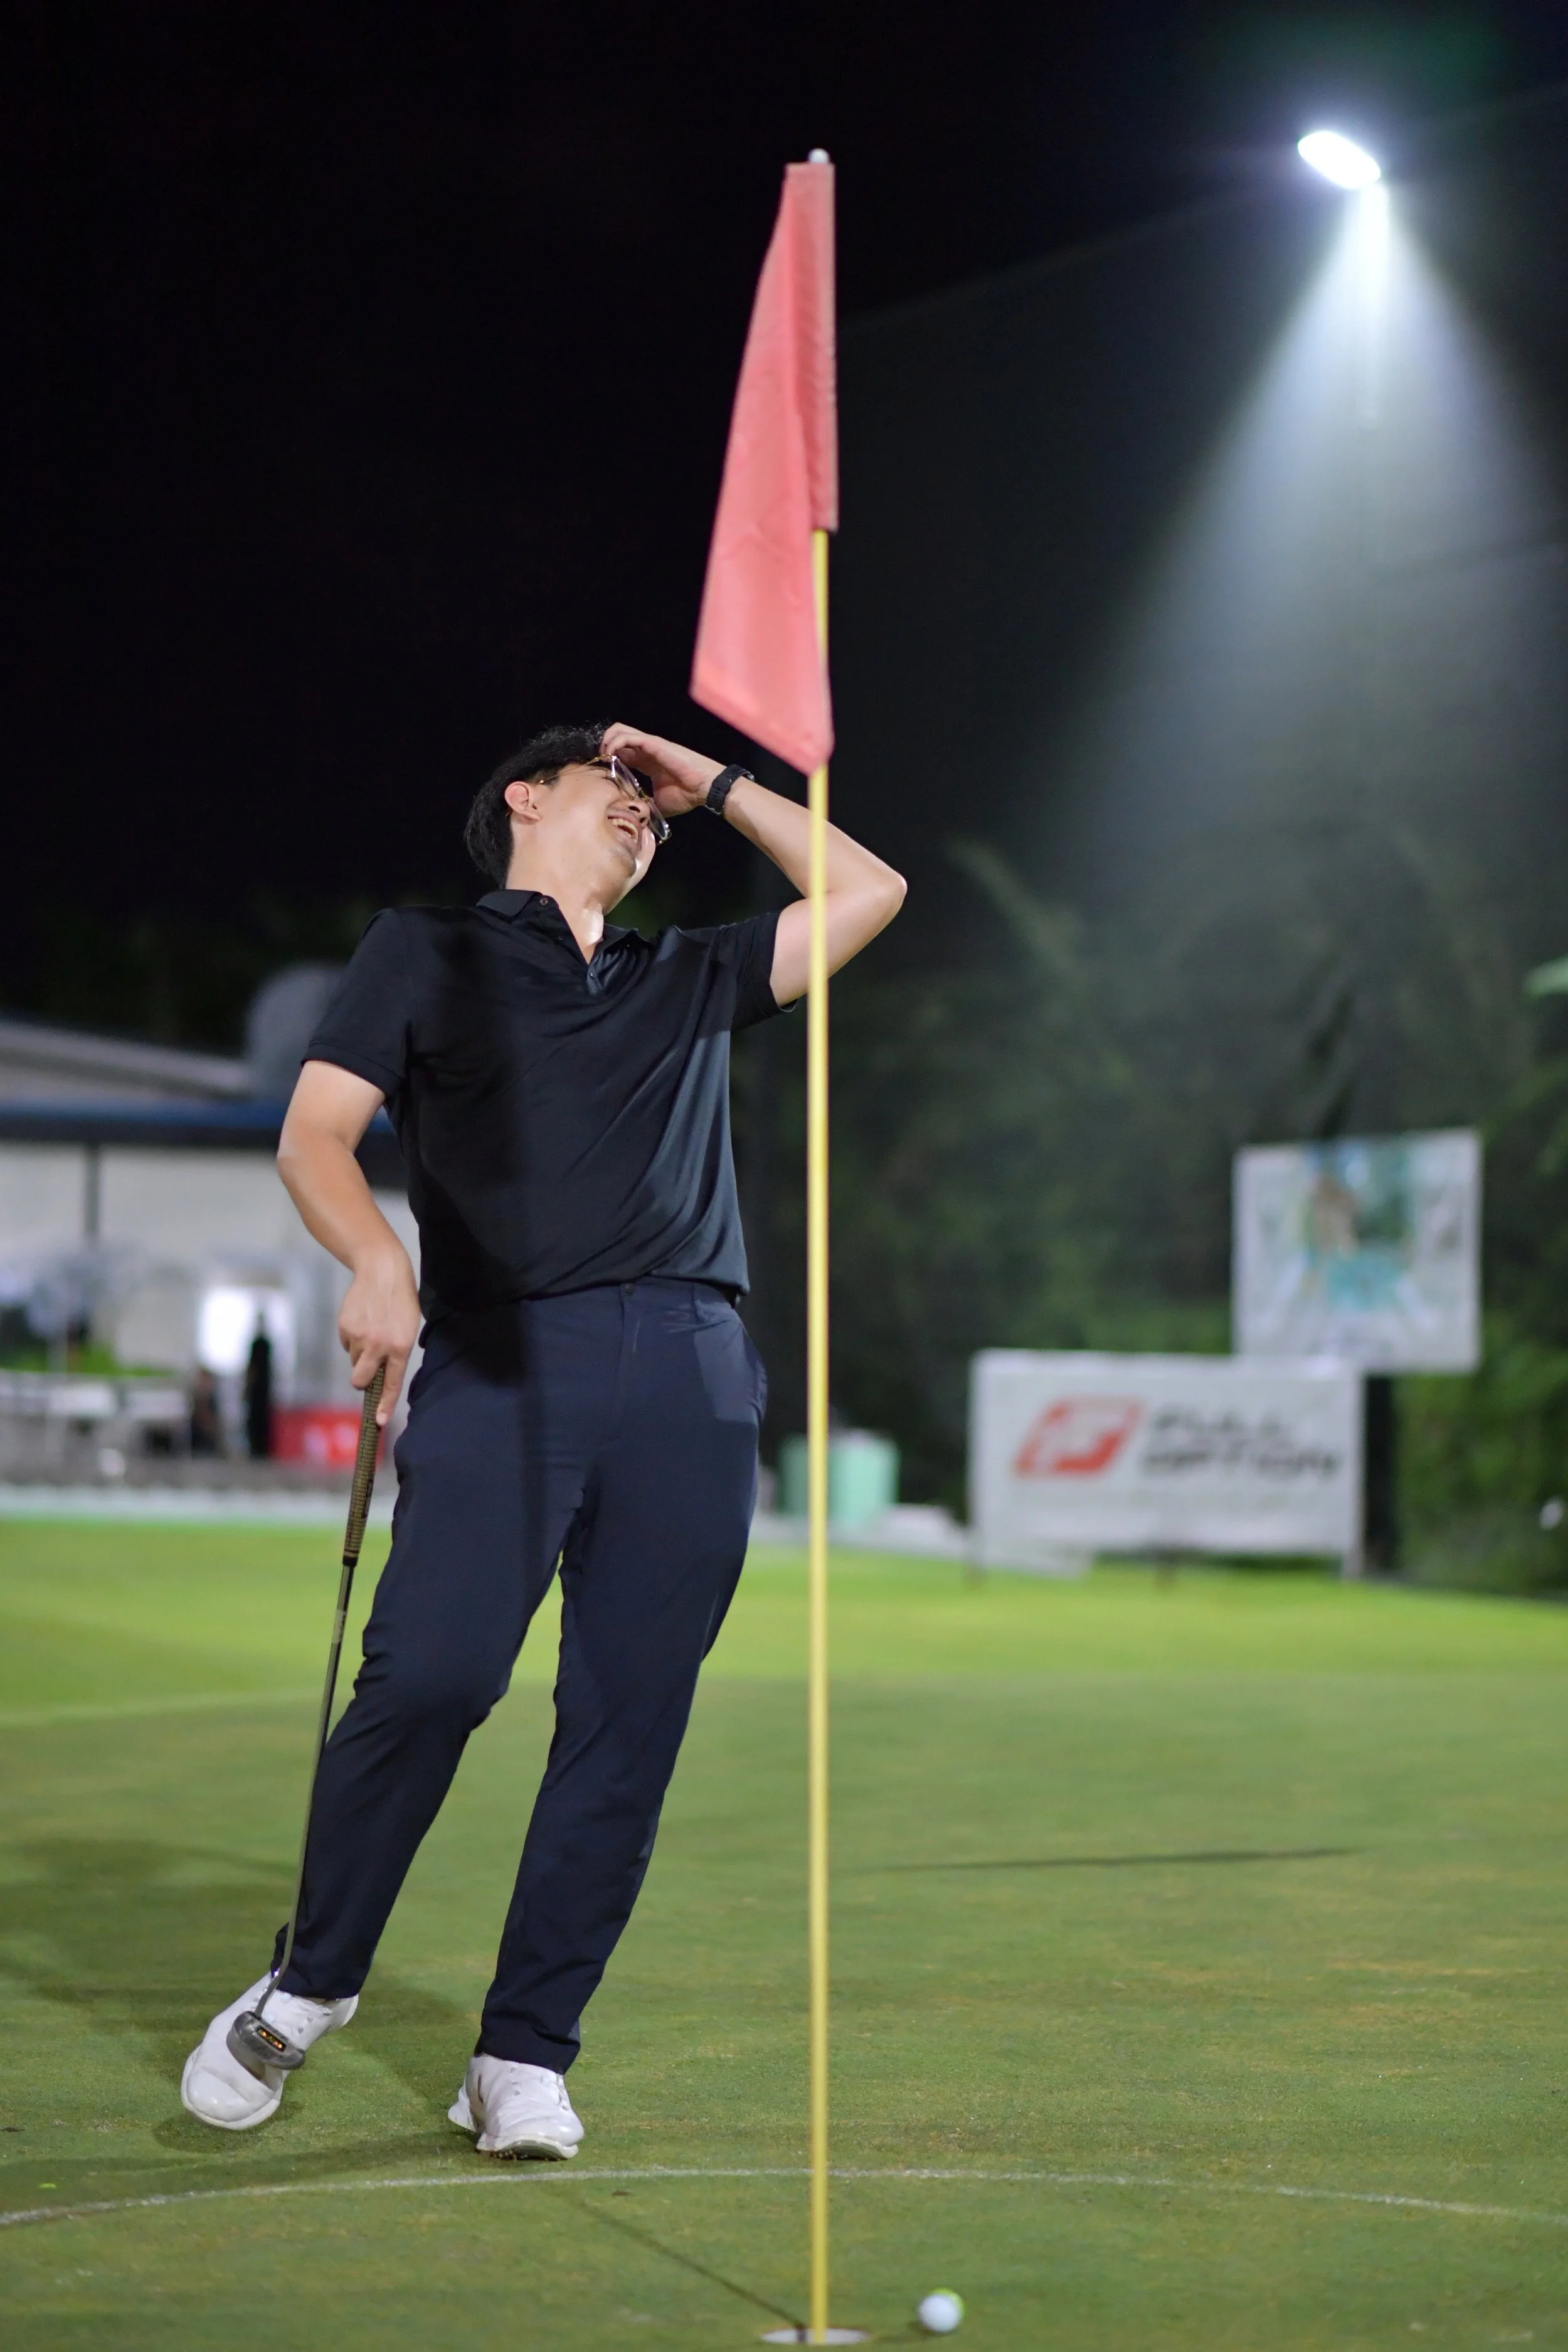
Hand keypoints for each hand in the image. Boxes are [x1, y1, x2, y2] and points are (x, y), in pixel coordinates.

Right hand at [337, 1251, 421, 1424]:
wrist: (382, 1270)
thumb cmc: (400, 1301)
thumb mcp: (409, 1328)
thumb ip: (397, 1353)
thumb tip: (381, 1376)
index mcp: (401, 1347)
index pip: (392, 1383)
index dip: (384, 1404)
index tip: (378, 1421)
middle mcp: (379, 1345)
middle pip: (360, 1380)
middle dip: (361, 1379)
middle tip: (368, 1365)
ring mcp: (360, 1337)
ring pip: (354, 1360)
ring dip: (360, 1352)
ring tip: (371, 1328)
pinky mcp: (345, 1327)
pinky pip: (346, 1344)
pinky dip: (352, 1337)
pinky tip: (362, 1320)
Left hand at [598, 722, 723, 819]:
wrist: (705, 788)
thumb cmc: (687, 795)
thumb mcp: (659, 803)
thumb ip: (646, 805)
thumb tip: (635, 816)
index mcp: (646, 762)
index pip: (621, 752)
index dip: (608, 758)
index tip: (601, 772)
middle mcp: (646, 750)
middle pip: (617, 736)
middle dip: (603, 746)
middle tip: (599, 763)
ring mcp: (649, 744)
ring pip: (619, 730)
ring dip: (606, 742)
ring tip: (603, 758)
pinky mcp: (653, 743)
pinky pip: (627, 737)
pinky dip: (614, 743)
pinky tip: (611, 756)